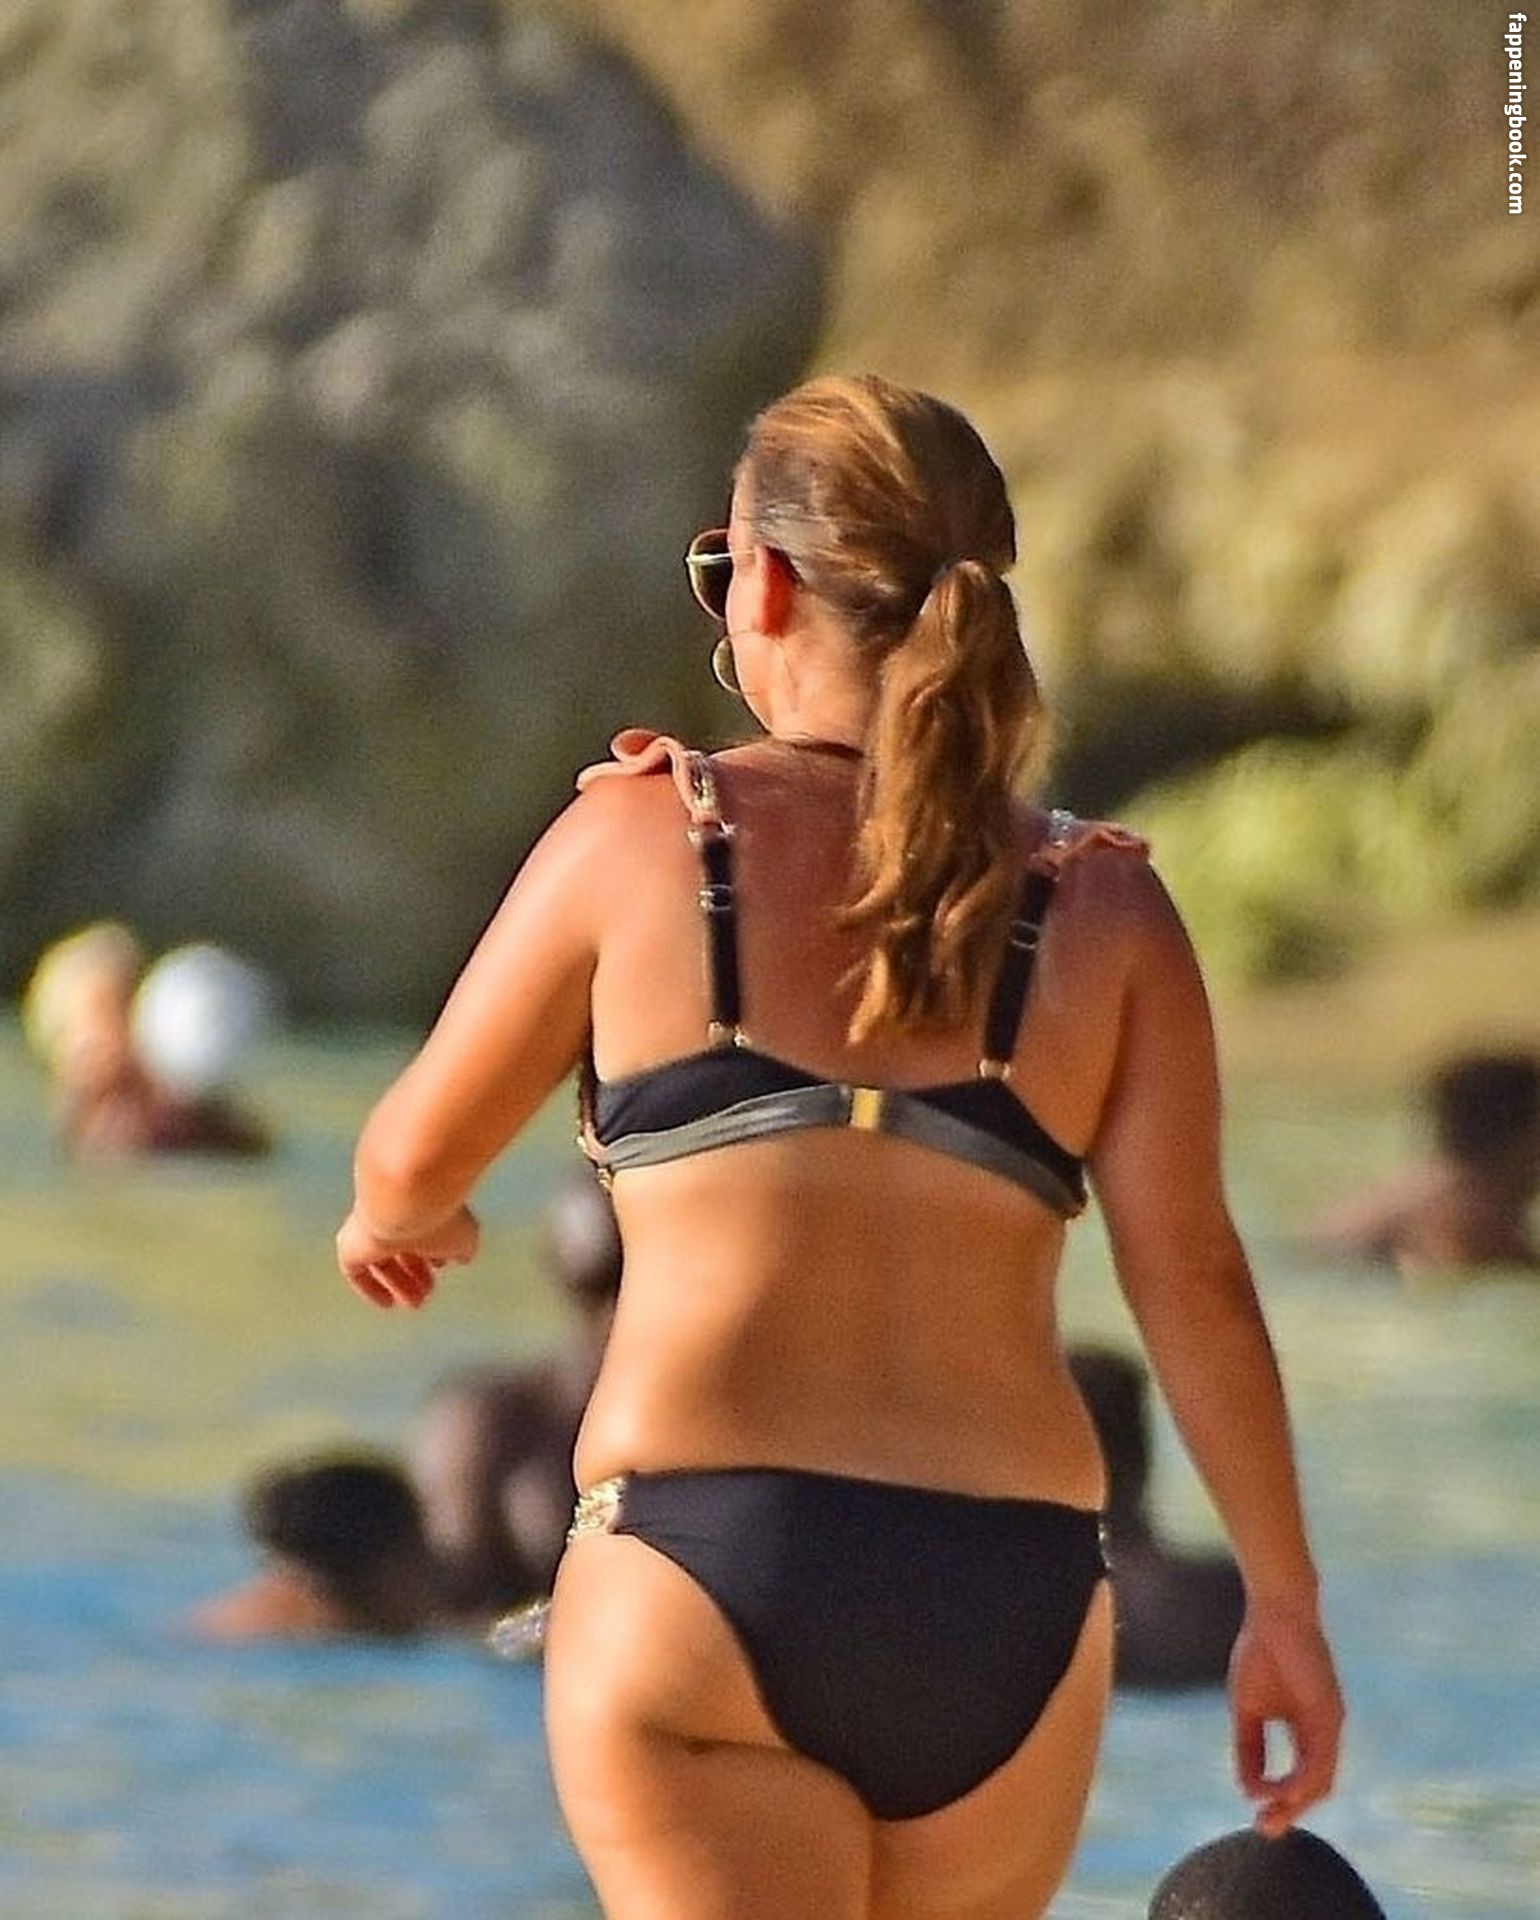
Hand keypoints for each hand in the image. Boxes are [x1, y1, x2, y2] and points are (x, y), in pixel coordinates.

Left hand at [335, 1203, 479, 1310]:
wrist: (401, 1201)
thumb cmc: (434, 1211)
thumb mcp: (463, 1235)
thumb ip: (462, 1248)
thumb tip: (462, 1257)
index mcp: (418, 1202)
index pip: (423, 1229)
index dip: (434, 1252)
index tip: (443, 1267)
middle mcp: (392, 1213)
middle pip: (402, 1248)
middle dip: (415, 1273)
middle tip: (427, 1293)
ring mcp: (368, 1229)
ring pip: (382, 1260)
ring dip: (399, 1283)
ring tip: (415, 1304)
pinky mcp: (349, 1246)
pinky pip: (357, 1272)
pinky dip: (372, 1288)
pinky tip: (387, 1302)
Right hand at [1228, 1598, 1343, 1835]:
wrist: (1273, 1614)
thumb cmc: (1260, 1654)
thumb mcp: (1246, 1710)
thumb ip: (1249, 1749)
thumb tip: (1248, 1791)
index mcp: (1305, 1731)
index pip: (1299, 1778)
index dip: (1278, 1800)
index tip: (1254, 1815)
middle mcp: (1323, 1733)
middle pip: (1313, 1787)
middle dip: (1289, 1812)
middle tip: (1264, 1829)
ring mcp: (1329, 1724)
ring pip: (1321, 1780)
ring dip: (1296, 1803)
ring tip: (1270, 1816)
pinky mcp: (1330, 1714)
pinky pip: (1321, 1759)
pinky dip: (1303, 1780)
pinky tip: (1283, 1791)